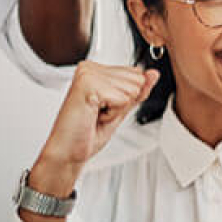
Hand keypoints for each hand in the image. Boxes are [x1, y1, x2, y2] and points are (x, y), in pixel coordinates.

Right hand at [30, 62, 158, 195]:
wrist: (67, 153)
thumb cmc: (87, 133)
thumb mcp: (120, 109)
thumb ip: (138, 91)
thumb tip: (153, 74)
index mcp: (95, 69)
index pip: (136, 73)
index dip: (127, 98)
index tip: (104, 108)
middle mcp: (89, 68)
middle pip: (137, 80)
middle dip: (123, 103)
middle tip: (98, 114)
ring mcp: (88, 74)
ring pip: (131, 89)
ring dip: (116, 110)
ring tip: (94, 115)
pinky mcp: (89, 85)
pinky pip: (122, 99)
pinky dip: (112, 114)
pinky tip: (93, 116)